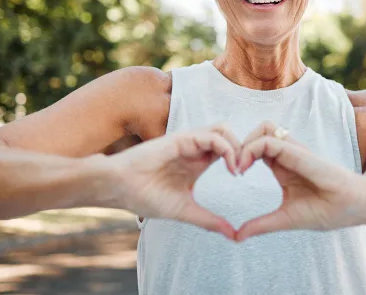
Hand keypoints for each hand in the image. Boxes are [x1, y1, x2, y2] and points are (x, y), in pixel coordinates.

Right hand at [96, 123, 240, 239]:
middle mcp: (195, 148)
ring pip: (224, 129)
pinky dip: (227, 148)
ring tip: (239, 169)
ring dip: (237, 146)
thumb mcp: (185, 211)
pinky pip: (212, 136)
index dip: (242, 159)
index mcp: (198, 161)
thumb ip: (210, 220)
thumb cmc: (145, 197)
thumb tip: (234, 236)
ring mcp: (189, 141)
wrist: (118, 188)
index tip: (244, 181)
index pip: (228, 150)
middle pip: (230, 135)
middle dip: (244, 149)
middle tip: (246, 171)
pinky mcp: (181, 139)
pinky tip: (230, 167)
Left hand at [235, 121, 365, 241]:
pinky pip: (272, 140)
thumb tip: (237, 237)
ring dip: (246, 142)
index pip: (256, 147)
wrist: (355, 208)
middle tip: (232, 167)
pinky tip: (245, 167)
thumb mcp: (285, 218)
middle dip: (239, 144)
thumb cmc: (326, 211)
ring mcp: (294, 151)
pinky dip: (253, 148)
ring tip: (239, 166)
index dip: (240, 155)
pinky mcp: (299, 153)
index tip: (233, 174)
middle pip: (258, 132)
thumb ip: (261, 225)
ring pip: (264, 128)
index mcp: (283, 166)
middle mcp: (287, 154)